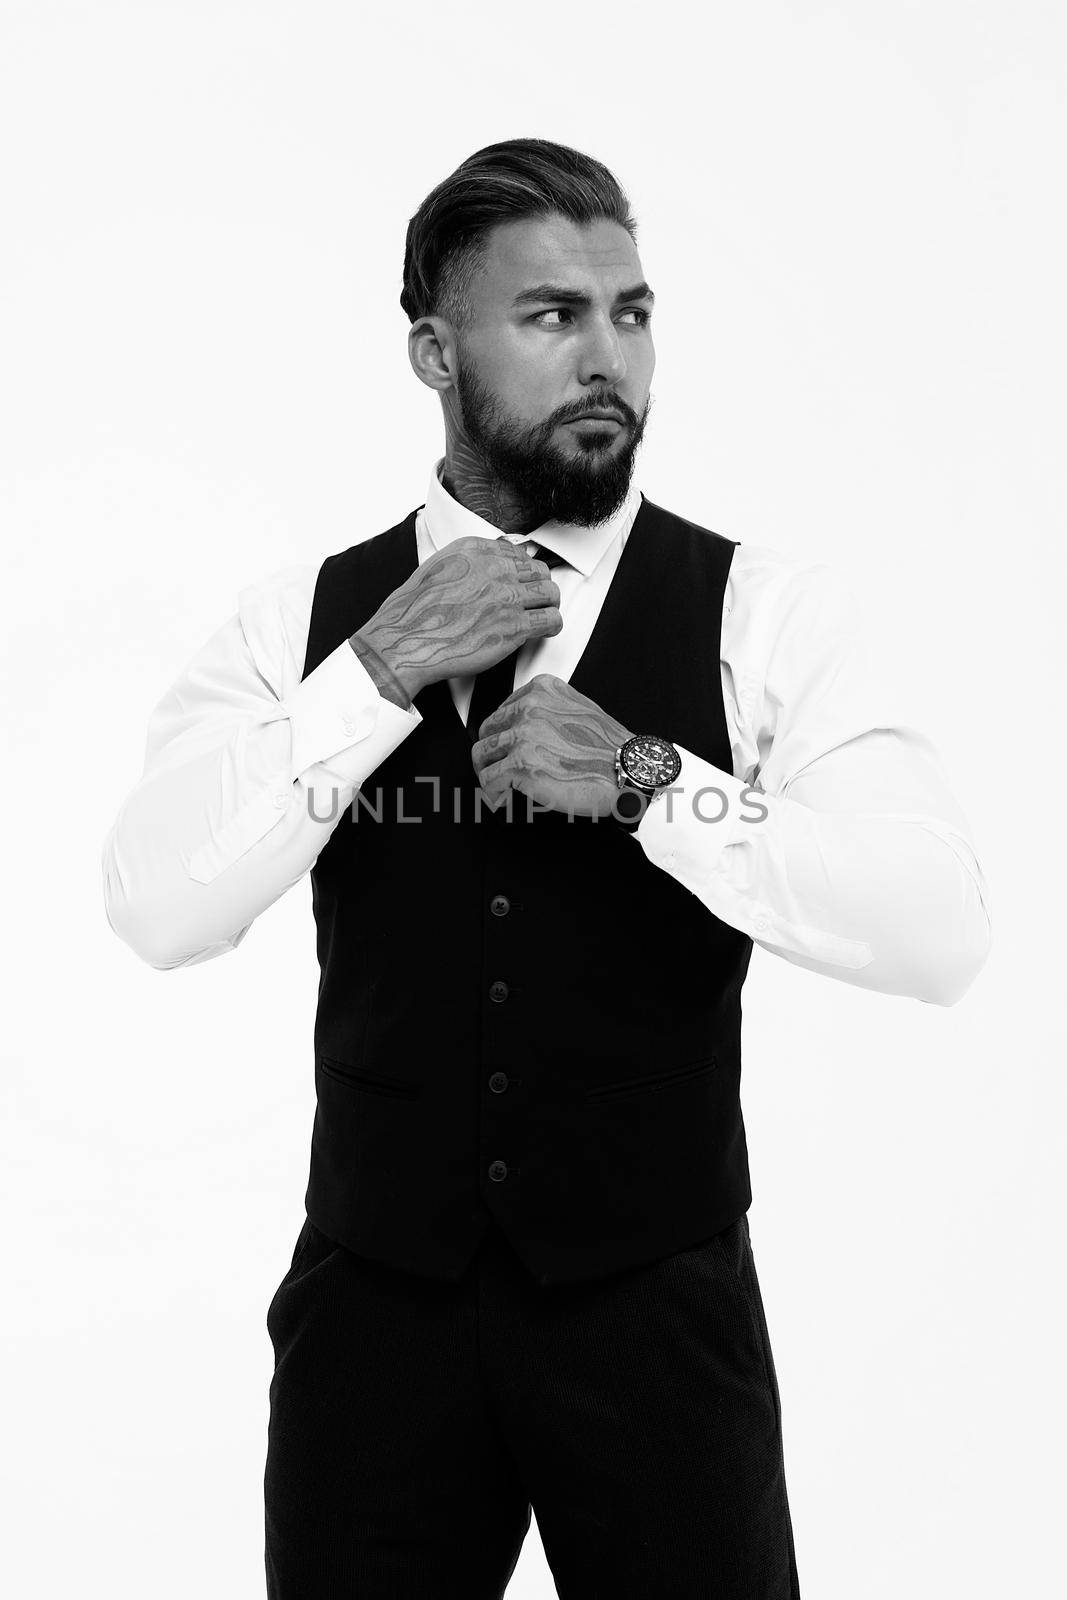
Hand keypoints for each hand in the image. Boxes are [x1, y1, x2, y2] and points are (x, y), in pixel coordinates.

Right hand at [352, 536, 561, 699]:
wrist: (406, 641)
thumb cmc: (412, 612)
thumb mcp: (434, 569)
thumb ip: (463, 565)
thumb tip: (479, 570)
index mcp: (474, 550)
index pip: (516, 552)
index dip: (521, 570)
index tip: (520, 581)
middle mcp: (494, 568)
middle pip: (537, 570)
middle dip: (538, 585)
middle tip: (533, 600)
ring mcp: (506, 597)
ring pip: (550, 592)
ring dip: (549, 604)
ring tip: (543, 614)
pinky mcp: (514, 626)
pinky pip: (551, 620)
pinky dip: (552, 625)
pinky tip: (545, 630)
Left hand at [471, 674, 632, 817]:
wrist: (629, 772)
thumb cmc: (610, 749)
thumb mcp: (579, 710)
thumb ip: (548, 711)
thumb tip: (523, 727)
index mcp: (543, 690)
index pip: (502, 710)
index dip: (502, 735)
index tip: (505, 751)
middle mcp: (530, 707)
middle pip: (487, 731)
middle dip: (490, 754)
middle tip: (497, 772)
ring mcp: (524, 734)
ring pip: (481, 755)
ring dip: (487, 775)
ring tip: (498, 788)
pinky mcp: (521, 764)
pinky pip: (489, 780)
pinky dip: (492, 794)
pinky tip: (502, 801)